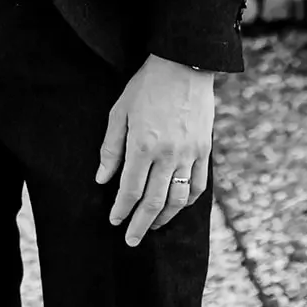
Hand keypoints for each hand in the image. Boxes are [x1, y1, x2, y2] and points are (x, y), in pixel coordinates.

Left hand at [95, 53, 213, 247]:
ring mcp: (189, 154)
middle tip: (131, 240)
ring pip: (178, 199)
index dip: (121, 210)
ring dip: (164, 217)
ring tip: (152, 226)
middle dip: (140, 224)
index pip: (130, 190)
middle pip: (153, 201)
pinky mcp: (205, 150)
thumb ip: (110, 148)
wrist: (184, 65)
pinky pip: (198, 185)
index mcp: (142, 145)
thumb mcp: (119, 111)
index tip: (114, 222)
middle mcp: (168, 155)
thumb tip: (101, 179)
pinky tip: (177, 206)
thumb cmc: (146, 86)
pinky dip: (187, 201)